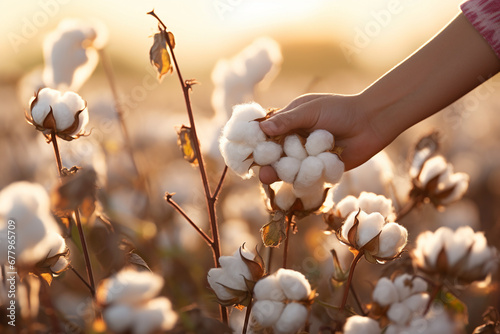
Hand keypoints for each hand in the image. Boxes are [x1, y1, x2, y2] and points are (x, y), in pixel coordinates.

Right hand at [258, 93, 389, 183]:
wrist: (370, 122)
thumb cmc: (340, 110)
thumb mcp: (311, 111)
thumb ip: (287, 120)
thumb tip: (261, 128)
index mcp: (288, 124)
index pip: (266, 136)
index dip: (257, 144)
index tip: (248, 152)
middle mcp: (294, 143)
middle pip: (275, 158)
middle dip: (269, 165)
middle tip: (263, 172)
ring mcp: (307, 159)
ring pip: (290, 171)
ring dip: (286, 173)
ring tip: (274, 177)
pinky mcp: (320, 171)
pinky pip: (309, 178)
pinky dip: (309, 176)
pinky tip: (314, 170)